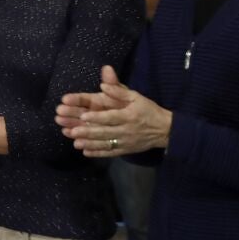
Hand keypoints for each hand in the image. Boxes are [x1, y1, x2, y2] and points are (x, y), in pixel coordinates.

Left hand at [58, 65, 172, 156]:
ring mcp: (126, 142)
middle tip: (73, 131)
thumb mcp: (136, 97)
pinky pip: (111, 153)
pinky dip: (98, 153)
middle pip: (105, 132)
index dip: (97, 117)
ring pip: (106, 144)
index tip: (83, 116)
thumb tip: (103, 85)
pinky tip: (86, 152)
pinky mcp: (126, 150)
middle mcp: (126, 130)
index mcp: (129, 116)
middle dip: (88, 132)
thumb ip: (119, 91)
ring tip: (76, 143)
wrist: (165, 130)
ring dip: (90, 144)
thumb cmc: (148, 110)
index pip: (111, 117)